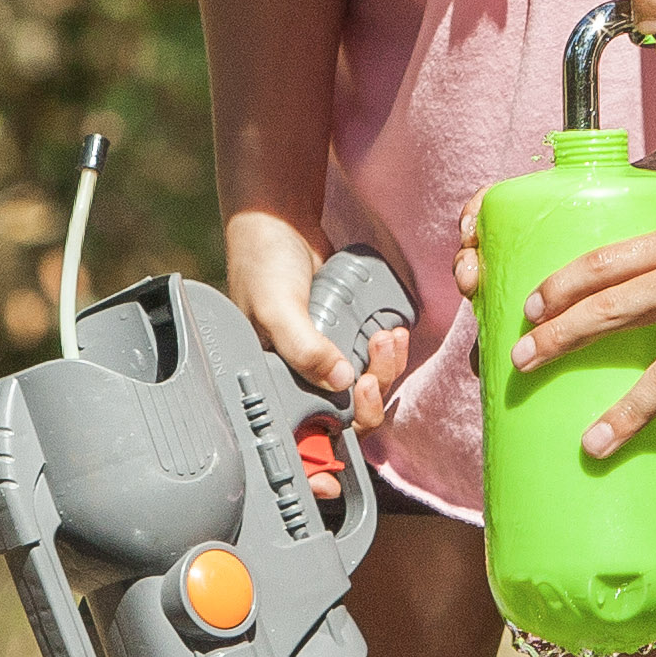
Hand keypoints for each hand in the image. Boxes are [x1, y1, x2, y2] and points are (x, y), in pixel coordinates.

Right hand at [230, 211, 408, 433]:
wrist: (280, 223)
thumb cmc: (262, 264)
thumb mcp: (277, 309)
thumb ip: (304, 347)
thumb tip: (340, 380)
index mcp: (275, 381)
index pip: (308, 428)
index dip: (336, 434)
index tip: (354, 414)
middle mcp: (301, 375)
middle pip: (348, 410)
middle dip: (373, 390)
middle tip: (376, 358)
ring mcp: (327, 356)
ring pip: (367, 385)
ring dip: (386, 368)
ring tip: (388, 337)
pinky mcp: (347, 335)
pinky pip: (374, 358)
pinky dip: (389, 352)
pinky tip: (393, 331)